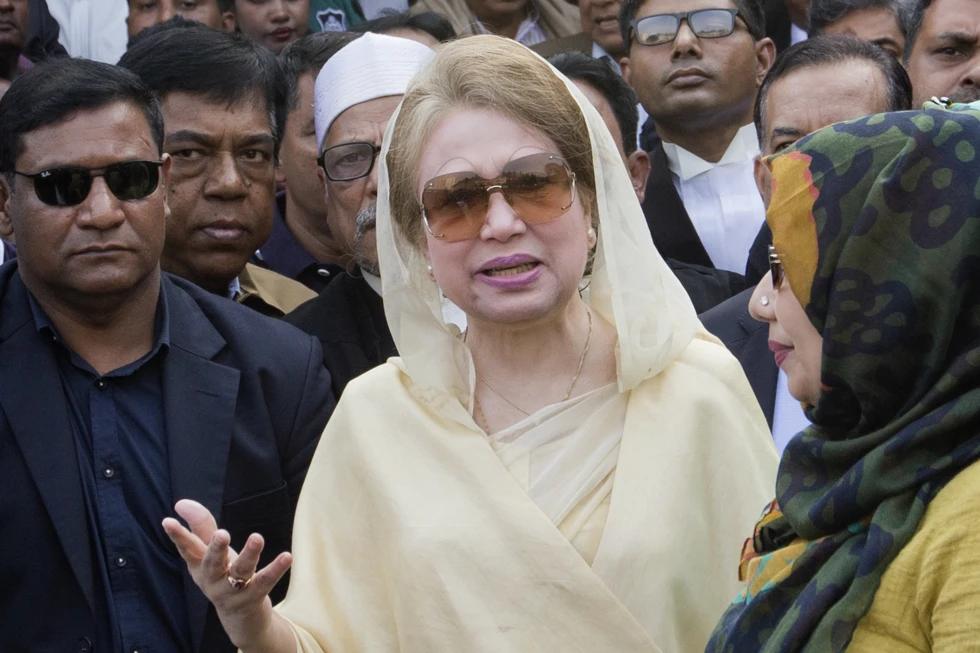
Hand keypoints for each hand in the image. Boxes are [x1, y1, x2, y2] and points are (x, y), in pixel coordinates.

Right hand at [162, 499, 292, 647]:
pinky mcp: (251, 598)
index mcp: (199, 566)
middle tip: (222, 534)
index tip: (167, 521)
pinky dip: (275, 569)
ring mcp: (231, 592)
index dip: (177, 536)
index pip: (187, 548)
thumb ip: (199, 526)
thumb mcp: (210, 552)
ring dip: (249, 555)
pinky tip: (286, 556)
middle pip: (213, 563)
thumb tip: (181, 502)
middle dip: (216, 549)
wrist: (239, 616)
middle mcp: (212, 580)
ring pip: (240, 572)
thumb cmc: (222, 574)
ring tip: (257, 537)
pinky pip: (264, 582)